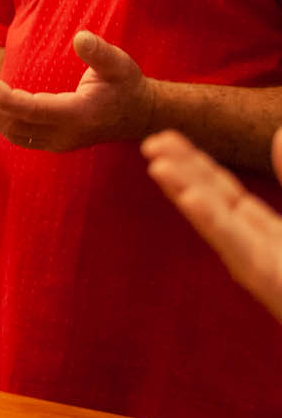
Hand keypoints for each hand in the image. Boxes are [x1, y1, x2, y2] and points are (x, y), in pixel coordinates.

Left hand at [0, 30, 153, 151]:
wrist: (141, 114)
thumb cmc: (127, 86)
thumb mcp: (119, 64)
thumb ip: (99, 52)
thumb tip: (81, 37)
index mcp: (78, 115)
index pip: (30, 111)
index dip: (4, 99)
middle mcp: (66, 134)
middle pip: (16, 125)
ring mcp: (60, 142)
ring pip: (16, 134)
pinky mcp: (56, 142)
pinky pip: (22, 136)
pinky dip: (4, 122)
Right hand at [144, 127, 281, 323]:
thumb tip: (279, 133)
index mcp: (267, 234)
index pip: (222, 191)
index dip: (194, 162)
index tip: (165, 136)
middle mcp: (256, 250)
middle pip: (212, 204)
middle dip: (180, 174)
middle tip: (149, 142)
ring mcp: (263, 269)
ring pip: (218, 226)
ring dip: (186, 196)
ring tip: (157, 165)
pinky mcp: (271, 284)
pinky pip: (240, 251)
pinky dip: (214, 225)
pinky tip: (192, 202)